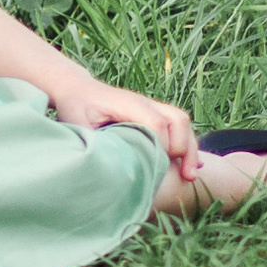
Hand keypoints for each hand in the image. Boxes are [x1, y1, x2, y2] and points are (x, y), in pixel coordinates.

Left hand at [48, 71, 194, 178]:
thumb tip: (103, 166)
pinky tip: (191, 167)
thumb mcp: (76, 123)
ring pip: (182, 121)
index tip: (159, 168)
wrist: (79, 89)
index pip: (155, 122)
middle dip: (185, 148)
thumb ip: (90, 141)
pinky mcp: (154, 114)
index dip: (161, 145)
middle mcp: (144, 103)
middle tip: (185, 176)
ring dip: (190, 148)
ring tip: (190, 176)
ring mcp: (152, 107)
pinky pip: (179, 126)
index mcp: (127, 103)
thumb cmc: (76, 107)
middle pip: (177, 119)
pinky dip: (188, 145)